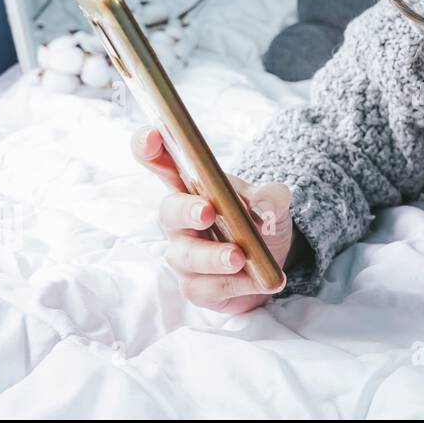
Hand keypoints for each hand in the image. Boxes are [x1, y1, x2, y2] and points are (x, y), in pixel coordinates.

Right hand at [131, 125, 292, 313]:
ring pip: (184, 256)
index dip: (149, 148)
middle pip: (168, 211)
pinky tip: (256, 279)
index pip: (162, 164)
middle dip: (186, 210)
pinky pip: (204, 287)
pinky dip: (233, 283)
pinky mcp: (195, 286)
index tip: (153, 135)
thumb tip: (264, 204)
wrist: (274, 261)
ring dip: (212, 256)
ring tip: (238, 257)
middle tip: (207, 211)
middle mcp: (181, 220)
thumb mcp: (274, 202)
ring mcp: (184, 254)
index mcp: (193, 188)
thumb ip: (272, 196)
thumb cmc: (260, 221)